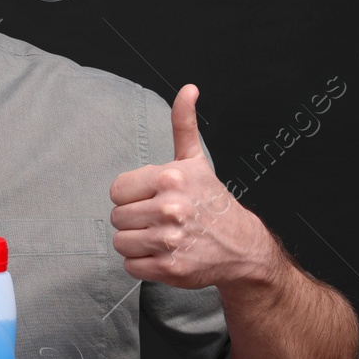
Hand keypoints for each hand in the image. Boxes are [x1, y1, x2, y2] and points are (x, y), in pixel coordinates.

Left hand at [109, 84, 274, 289]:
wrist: (241, 246)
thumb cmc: (211, 202)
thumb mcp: (196, 161)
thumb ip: (184, 124)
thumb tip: (188, 89)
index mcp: (170, 178)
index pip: (117, 191)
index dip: (131, 197)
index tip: (152, 199)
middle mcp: (170, 208)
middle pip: (117, 218)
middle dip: (134, 220)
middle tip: (160, 220)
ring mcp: (170, 240)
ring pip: (121, 242)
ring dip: (137, 243)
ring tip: (162, 237)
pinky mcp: (170, 268)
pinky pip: (130, 266)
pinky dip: (143, 264)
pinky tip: (164, 254)